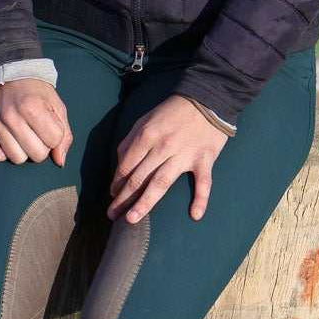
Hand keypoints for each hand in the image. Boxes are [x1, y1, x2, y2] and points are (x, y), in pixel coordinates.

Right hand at [0, 78, 72, 165]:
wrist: (12, 73)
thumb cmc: (38, 93)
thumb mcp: (58, 107)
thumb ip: (64, 135)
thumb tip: (60, 161)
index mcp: (32, 107)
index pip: (54, 140)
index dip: (56, 135)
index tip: (50, 124)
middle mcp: (11, 116)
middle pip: (36, 155)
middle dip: (42, 146)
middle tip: (38, 132)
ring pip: (16, 158)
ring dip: (23, 151)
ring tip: (24, 135)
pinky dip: (0, 154)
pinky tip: (8, 141)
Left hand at [108, 96, 228, 223]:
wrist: (206, 99)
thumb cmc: (171, 112)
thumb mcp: (144, 120)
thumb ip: (130, 141)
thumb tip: (120, 164)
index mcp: (146, 136)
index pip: (126, 165)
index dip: (117, 182)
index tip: (112, 195)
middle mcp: (162, 147)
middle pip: (139, 178)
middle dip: (123, 198)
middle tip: (113, 215)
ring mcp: (184, 155)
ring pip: (161, 183)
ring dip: (145, 203)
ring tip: (132, 219)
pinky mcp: (204, 160)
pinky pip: (203, 183)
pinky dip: (201, 199)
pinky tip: (195, 215)